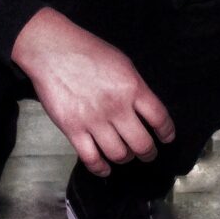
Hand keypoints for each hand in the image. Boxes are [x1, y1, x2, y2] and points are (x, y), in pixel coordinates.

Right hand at [11, 8, 175, 176]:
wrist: (53, 50)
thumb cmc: (87, 51)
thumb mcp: (122, 63)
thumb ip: (136, 87)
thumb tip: (145, 111)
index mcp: (132, 87)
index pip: (160, 118)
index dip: (167, 132)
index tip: (166, 138)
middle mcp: (117, 107)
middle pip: (142, 144)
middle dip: (148, 153)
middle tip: (148, 153)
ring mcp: (94, 120)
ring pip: (119, 154)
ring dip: (125, 158)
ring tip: (125, 156)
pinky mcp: (73, 129)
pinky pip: (91, 159)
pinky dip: (101, 168)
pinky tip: (105, 167)